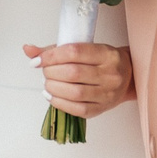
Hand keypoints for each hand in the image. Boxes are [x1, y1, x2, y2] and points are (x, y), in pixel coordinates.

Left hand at [20, 40, 134, 118]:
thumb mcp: (84, 48)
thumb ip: (55, 49)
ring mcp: (107, 93)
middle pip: (72, 73)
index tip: (37, 60)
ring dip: (53, 88)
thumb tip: (28, 50)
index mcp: (106, 54)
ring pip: (75, 92)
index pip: (74, 52)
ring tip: (48, 83)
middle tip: (45, 71)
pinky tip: (52, 95)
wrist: (128, 77)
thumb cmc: (102, 60)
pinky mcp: (101, 109)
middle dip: (51, 72)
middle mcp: (110, 74)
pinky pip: (77, 109)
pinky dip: (59, 102)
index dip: (51, 56)